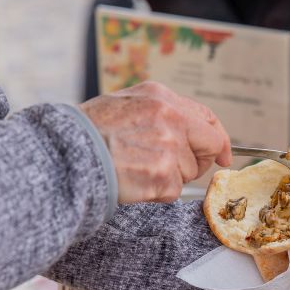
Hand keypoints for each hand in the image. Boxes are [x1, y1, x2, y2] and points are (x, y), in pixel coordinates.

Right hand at [79, 81, 231, 202]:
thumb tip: (192, 131)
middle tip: (170, 168)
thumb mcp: (124, 104)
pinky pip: (173, 191)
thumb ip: (159, 113)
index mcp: (160, 97)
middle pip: (209, 146)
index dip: (219, 140)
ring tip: (136, 169)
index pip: (206, 117)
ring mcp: (168, 146)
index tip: (224, 155)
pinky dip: (156, 193)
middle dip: (197, 161)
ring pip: (188, 173)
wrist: (66, 154)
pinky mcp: (163, 175)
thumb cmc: (88, 133)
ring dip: (169, 178)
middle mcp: (169, 117)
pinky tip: (134, 181)